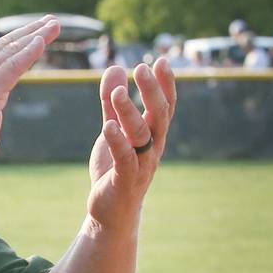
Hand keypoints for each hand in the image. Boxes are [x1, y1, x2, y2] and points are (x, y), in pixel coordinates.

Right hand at [0, 15, 60, 176]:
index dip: (14, 42)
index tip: (32, 34)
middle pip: (3, 47)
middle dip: (28, 31)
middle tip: (50, 21)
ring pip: (9, 53)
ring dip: (33, 36)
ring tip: (53, 25)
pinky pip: (10, 68)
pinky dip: (26, 53)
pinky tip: (40, 42)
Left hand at [87, 59, 176, 229]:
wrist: (111, 212)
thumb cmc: (115, 169)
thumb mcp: (112, 130)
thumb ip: (112, 102)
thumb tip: (115, 67)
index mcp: (153, 135)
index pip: (165, 106)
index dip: (165, 84)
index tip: (161, 60)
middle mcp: (153, 148)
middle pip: (159, 116)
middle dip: (152, 92)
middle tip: (142, 68)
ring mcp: (141, 165)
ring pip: (141, 135)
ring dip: (129, 112)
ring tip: (116, 92)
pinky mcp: (125, 180)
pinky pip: (124, 159)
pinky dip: (117, 142)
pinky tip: (107, 126)